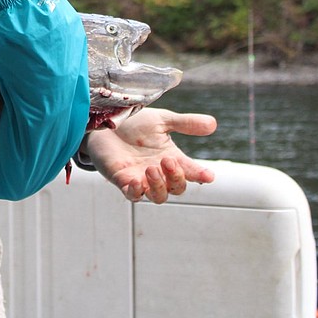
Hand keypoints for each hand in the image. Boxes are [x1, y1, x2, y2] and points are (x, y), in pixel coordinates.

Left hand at [84, 107, 216, 203]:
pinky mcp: (122, 181)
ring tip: (151, 168)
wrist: (104, 123)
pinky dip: (136, 192)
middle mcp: (159, 172)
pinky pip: (133, 196)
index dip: (201, 174)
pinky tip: (136, 182)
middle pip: (176, 188)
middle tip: (167, 160)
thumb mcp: (162, 120)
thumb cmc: (134, 124)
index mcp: (172, 158)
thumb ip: (186, 124)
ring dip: (158, 186)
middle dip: (176, 178)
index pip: (191, 171)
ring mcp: (141, 179)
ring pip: (158, 196)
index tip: (208, 175)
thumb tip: (213, 124)